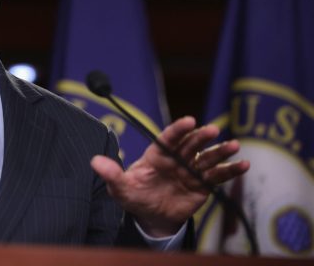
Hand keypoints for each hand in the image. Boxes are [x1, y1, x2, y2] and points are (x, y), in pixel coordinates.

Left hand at [90, 116, 249, 236]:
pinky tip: (243, 165)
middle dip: (201, 137)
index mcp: (156, 155)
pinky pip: (217, 176)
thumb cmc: (134, 196)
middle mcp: (176, 159)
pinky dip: (230, 171)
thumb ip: (111, 174)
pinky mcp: (202, 185)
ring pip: (207, 158)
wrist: (150, 216)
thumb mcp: (120, 188)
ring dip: (220, 151)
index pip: (168, 139)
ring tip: (234, 146)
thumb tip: (94, 161)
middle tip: (213, 130)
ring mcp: (190, 171)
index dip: (178, 130)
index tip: (190, 120)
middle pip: (191, 145)